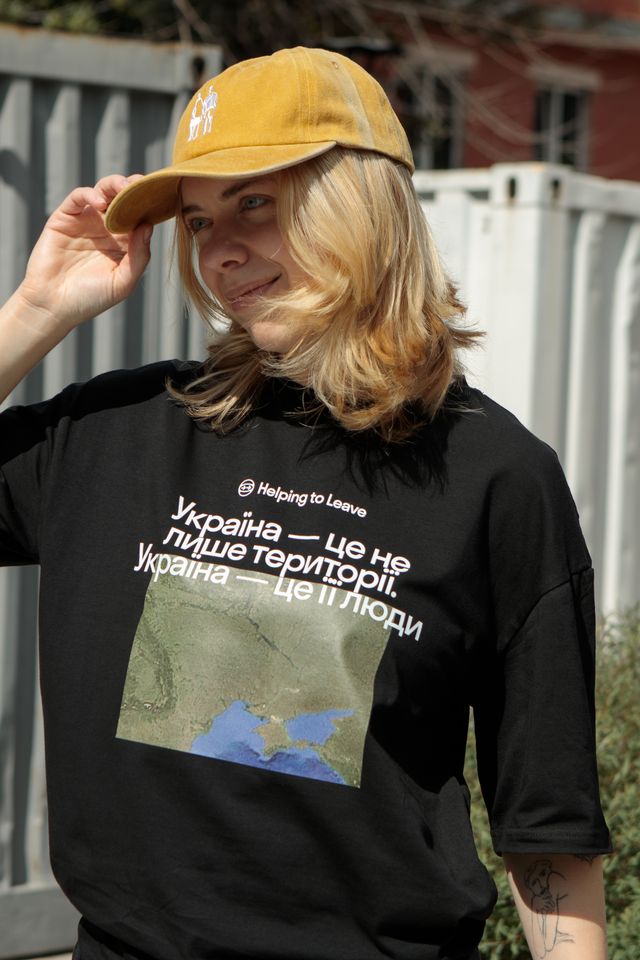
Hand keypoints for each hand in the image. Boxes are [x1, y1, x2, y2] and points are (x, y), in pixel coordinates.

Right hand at [16, 174, 151, 330]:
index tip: (162, 198)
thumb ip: (138, 257)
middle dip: (135, 189)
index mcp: (125, 243)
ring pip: (103, 192)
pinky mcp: (64, 218)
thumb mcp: (123, 282)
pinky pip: (78, 198)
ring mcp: (86, 221)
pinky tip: (100, 203)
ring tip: (125, 187)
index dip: (151, 206)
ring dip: (115, 185)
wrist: (54, 305)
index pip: (141, 217)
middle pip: (124, 200)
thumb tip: (148, 226)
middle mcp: (107, 229)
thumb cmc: (90, 298)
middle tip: (144, 184)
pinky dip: (89, 194)